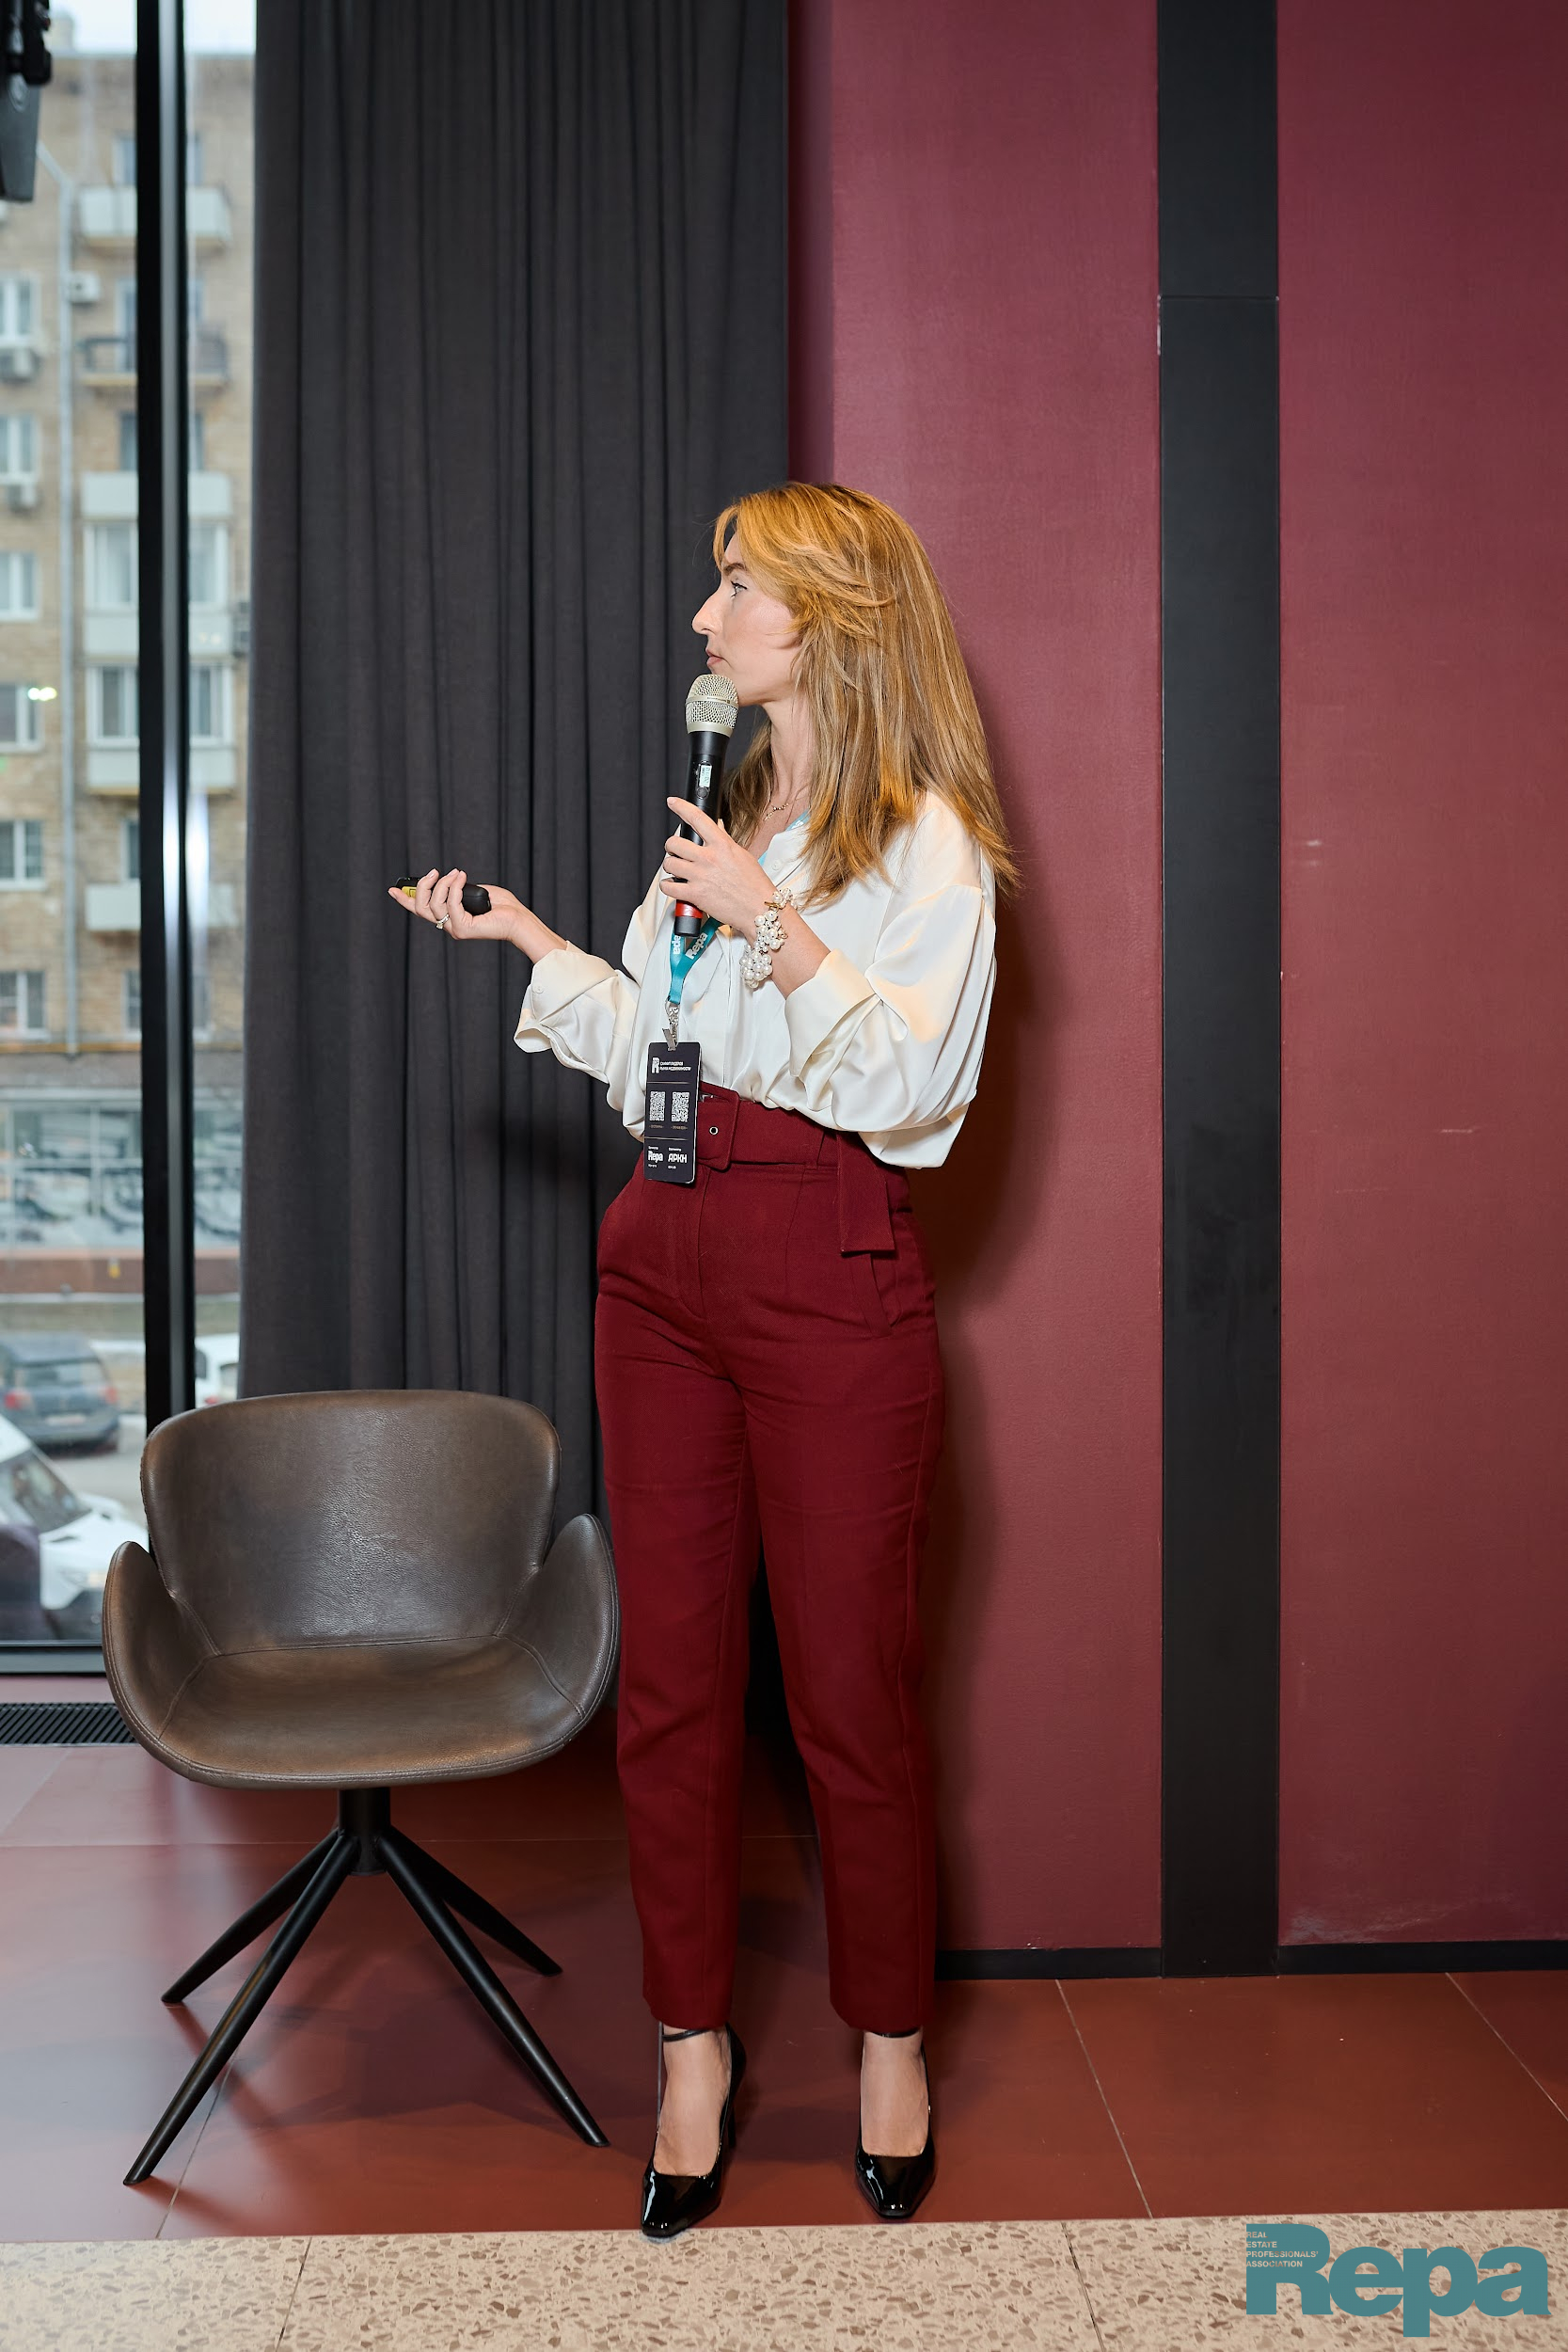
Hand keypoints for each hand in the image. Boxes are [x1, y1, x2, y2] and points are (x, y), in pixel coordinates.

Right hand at [387, 867, 535, 950]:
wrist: (518, 918)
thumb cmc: (501, 905)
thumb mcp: (473, 890)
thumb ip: (457, 887)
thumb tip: (446, 879)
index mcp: (449, 917)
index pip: (421, 910)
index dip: (404, 900)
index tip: (392, 889)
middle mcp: (448, 925)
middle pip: (420, 908)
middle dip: (422, 887)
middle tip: (435, 872)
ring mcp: (454, 929)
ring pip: (433, 905)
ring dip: (442, 884)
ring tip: (456, 874)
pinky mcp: (463, 929)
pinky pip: (450, 904)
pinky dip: (455, 887)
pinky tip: (463, 877)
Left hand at [660, 799, 772, 936]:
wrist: (759, 908)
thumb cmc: (754, 885)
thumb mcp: (741, 855)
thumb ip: (724, 842)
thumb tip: (715, 830)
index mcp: (722, 845)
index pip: (697, 818)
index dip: (681, 807)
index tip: (673, 802)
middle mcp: (709, 858)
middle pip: (674, 843)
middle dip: (671, 846)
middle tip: (675, 851)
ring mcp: (700, 876)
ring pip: (669, 864)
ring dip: (670, 866)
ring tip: (677, 870)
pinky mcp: (695, 895)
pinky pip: (668, 887)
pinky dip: (667, 887)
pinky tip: (673, 886)